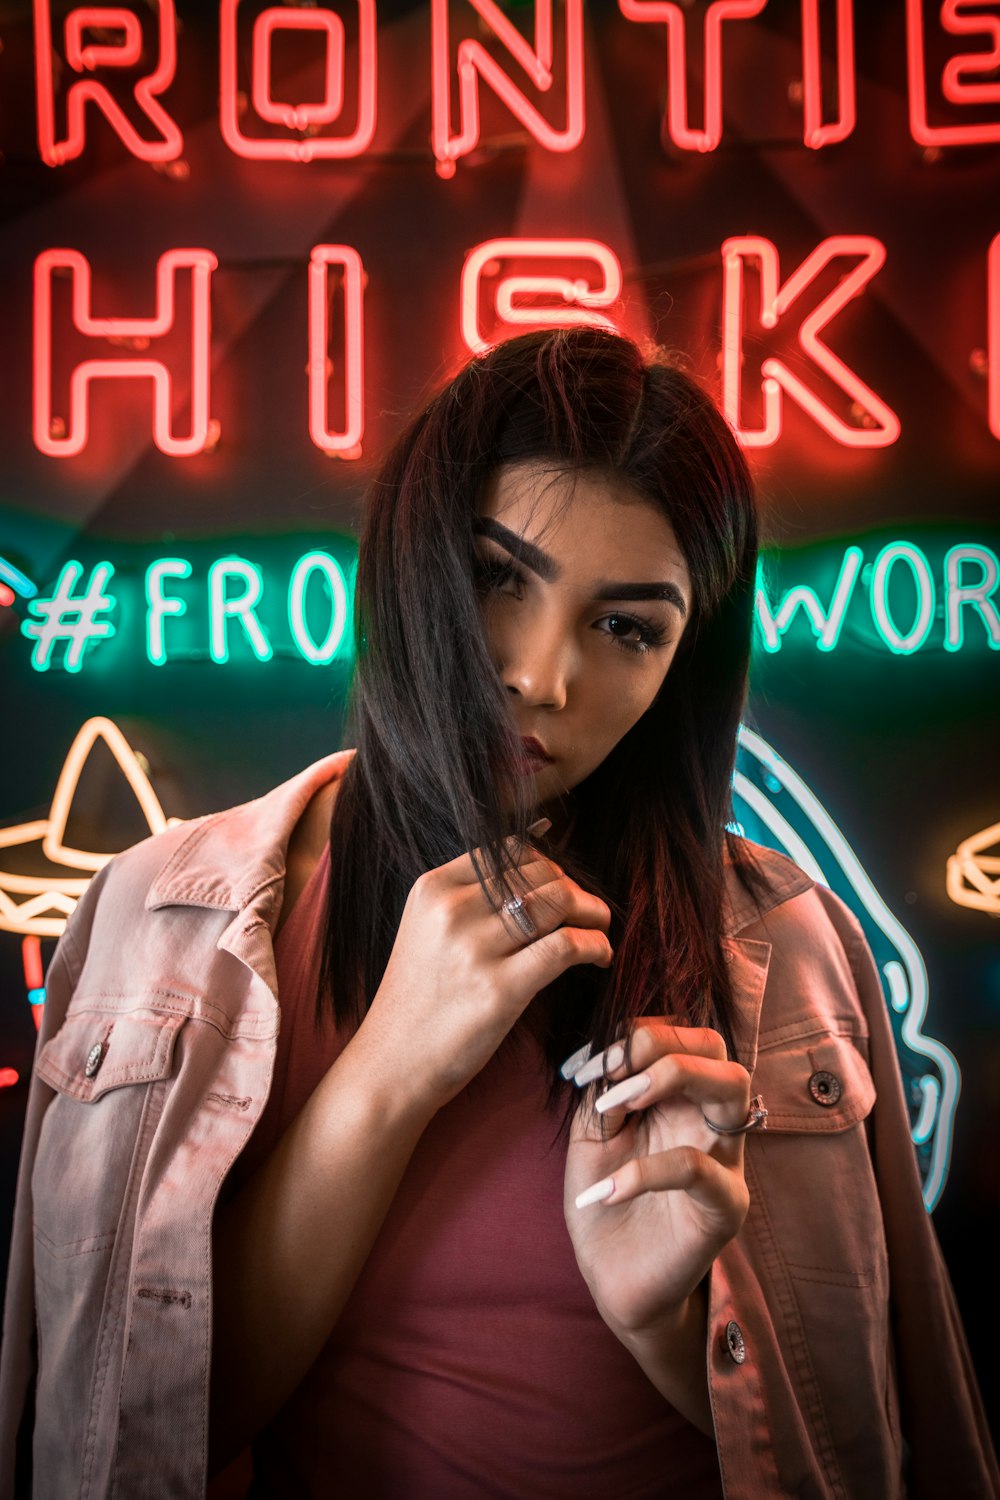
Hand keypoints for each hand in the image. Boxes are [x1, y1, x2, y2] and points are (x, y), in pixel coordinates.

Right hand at [356, 840, 613, 1118]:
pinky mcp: (499, 990)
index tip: (560, 887)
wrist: (391, 1064)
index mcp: (433, 888)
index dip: (547, 865)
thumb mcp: (427, 932)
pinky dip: (594, 944)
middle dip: (574, 889)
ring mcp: (474, 949)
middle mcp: (452, 911)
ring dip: (592, 911)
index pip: (509, 851)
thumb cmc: (419, 1001)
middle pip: (540, 873)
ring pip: (558, 903)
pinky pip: (566, 946)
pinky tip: (599, 956)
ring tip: (600, 927)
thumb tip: (539, 878)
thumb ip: (468, 901)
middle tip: (588, 910)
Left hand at [563, 1019, 752, 1340]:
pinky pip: (699, 1169)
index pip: (678, 1034)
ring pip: (732, 1084)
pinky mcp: (724, 1207)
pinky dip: (645, 1171)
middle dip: (657, 1044)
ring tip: (618, 1105)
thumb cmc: (605, 1199)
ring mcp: (725, 1159)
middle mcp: (708, 1118)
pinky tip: (605, 1192)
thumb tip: (606, 1058)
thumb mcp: (592, 1136)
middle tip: (610, 1077)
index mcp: (679, 1097)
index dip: (630, 1034)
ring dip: (668, 1077)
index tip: (584, 1066)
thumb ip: (602, 1092)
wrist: (612, 1278)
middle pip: (714, 1045)